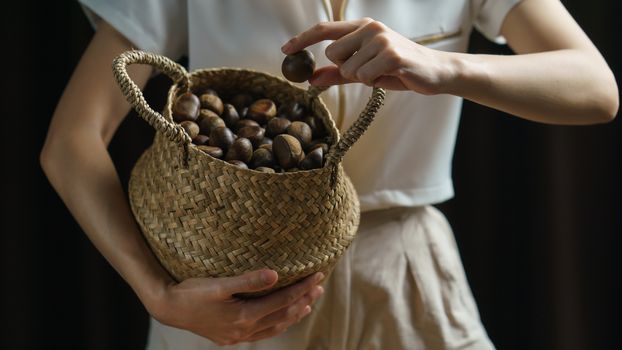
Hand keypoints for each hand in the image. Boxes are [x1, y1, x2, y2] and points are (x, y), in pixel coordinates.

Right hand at [147, 270, 324, 345]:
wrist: (168, 308)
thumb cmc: (191, 292)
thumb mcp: (218, 285)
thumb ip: (248, 281)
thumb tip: (275, 275)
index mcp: (245, 316)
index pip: (282, 300)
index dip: (302, 288)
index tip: (317, 275)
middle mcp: (245, 329)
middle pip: (283, 314)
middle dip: (304, 300)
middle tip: (320, 286)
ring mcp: (239, 335)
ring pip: (275, 325)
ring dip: (294, 313)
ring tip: (309, 303)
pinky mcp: (232, 336)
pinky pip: (263, 332)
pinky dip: (277, 323)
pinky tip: (282, 318)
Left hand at [281, 18, 456, 93]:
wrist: (434, 73)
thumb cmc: (398, 70)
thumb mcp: (365, 70)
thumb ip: (337, 73)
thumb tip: (311, 79)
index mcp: (363, 26)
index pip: (325, 29)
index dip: (302, 39)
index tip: (285, 50)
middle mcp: (370, 28)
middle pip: (332, 53)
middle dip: (345, 68)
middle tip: (367, 70)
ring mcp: (381, 39)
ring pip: (348, 68)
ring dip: (363, 78)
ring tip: (383, 73)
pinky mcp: (391, 54)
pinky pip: (363, 76)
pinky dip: (374, 82)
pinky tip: (390, 76)